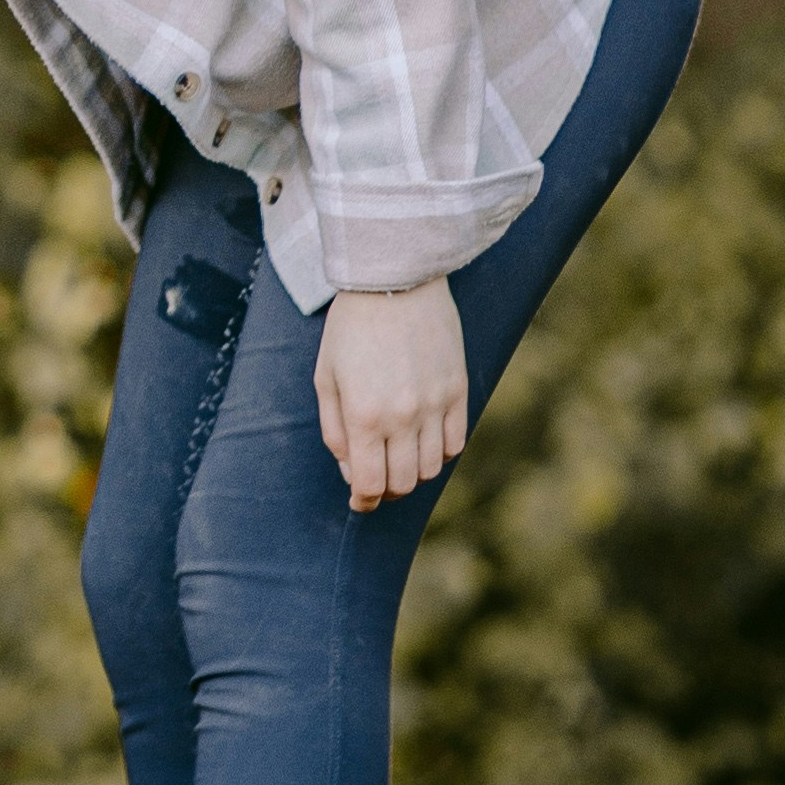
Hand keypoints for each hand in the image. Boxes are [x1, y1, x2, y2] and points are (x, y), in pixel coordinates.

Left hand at [317, 278, 467, 509]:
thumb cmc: (351, 328)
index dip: (363, 502)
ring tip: (399, 458)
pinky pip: (456, 442)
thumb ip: (335, 430)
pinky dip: (441, 452)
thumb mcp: (326, 378)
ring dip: (414, 472)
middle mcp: (402, 417)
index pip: (369, 484)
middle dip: (387, 490)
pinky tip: (424, 441)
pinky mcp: (458, 390)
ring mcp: (434, 405)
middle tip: (377, 481)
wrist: (395, 282)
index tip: (360, 502)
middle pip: (403, 482)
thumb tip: (349, 470)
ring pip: (432, 468)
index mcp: (363, 416)